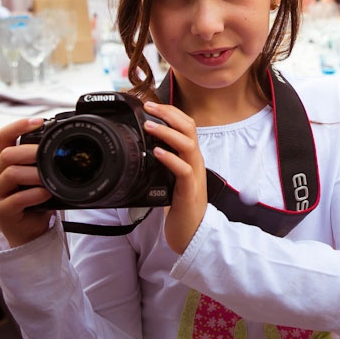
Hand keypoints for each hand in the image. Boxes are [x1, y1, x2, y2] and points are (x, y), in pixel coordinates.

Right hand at [0, 117, 55, 247]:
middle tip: (48, 155)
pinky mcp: (1, 210)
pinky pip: (16, 199)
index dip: (18, 126)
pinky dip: (34, 194)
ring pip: (11, 174)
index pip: (3, 136)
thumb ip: (41, 159)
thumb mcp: (36, 174)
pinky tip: (45, 194)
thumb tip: (62, 141)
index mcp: (2, 161)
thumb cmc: (34, 198)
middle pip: (7, 155)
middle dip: (30, 152)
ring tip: (48, 179)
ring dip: (34, 174)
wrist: (29, 229)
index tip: (38, 121)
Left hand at [142, 100, 208, 255]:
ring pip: (188, 145)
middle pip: (189, 128)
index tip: (150, 105)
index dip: (170, 112)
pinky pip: (183, 170)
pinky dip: (170, 159)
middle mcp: (195, 162)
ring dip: (168, 133)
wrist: (192, 233)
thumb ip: (163, 162)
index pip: (186, 126)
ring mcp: (194, 175)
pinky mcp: (189, 191)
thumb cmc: (180, 206)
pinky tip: (157, 153)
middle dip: (169, 114)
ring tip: (149, 126)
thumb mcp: (170, 178)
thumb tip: (144, 147)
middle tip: (149, 107)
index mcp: (190, 157)